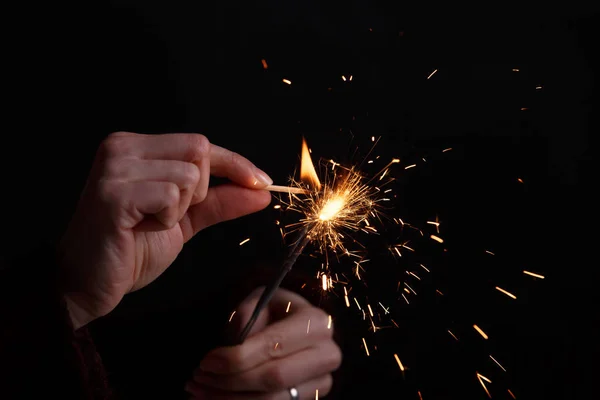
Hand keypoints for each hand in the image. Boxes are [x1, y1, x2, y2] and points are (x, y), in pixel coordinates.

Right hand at [58, 132, 271, 328]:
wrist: (89, 283)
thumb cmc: (131, 248)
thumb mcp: (184, 220)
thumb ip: (220, 201)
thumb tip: (261, 191)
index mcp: (136, 147)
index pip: (200, 144)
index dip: (236, 164)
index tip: (263, 183)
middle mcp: (121, 148)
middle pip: (199, 149)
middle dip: (199, 190)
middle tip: (169, 214)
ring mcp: (114, 168)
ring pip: (187, 175)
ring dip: (180, 209)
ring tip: (149, 223)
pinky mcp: (113, 194)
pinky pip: (169, 196)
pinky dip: (166, 219)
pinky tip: (140, 229)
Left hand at [186, 287, 341, 398]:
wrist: (297, 325)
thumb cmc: (275, 310)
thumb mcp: (260, 300)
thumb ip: (248, 315)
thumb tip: (236, 344)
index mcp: (317, 323)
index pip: (273, 346)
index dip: (236, 358)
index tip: (206, 361)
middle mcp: (327, 355)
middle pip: (273, 379)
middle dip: (229, 383)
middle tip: (198, 378)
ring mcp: (322, 382)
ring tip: (198, 391)